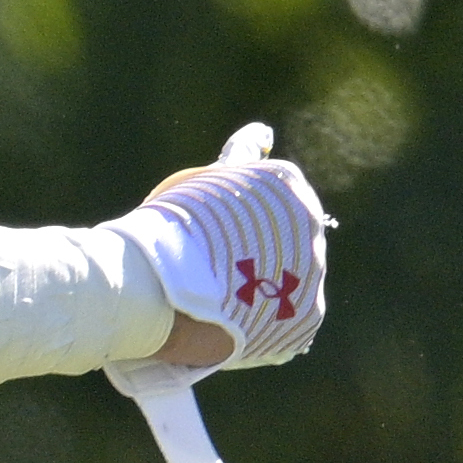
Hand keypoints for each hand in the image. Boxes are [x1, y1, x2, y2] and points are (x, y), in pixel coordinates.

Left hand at [105, 125, 328, 462]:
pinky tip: (247, 144)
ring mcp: (302, 229)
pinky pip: (261, 163)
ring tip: (204, 214)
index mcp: (303, 322)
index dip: (245, 288)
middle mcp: (313, 273)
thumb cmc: (168, 344)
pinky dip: (249, 154)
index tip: (214, 287)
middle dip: (243, 249)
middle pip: (276, 251)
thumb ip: (196, 435)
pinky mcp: (279, 188)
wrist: (154, 297)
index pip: (278, 298)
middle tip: (198, 251)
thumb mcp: (187, 390)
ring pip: (270, 211)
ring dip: (241, 209)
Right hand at [122, 125, 327, 374]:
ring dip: (260, 295)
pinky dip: (266, 327)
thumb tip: (264, 134)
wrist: (149, 288)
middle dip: (254, 259)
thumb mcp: (207, 180)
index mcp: (286, 182)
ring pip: (289, 285)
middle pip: (286, 244)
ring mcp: (313, 271)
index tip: (206, 239)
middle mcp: (311, 222)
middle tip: (210, 274)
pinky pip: (290, 323)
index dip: (236, 225)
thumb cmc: (166, 229)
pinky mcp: (307, 317)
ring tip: (218, 305)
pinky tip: (233, 325)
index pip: (271, 203)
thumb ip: (240, 157)